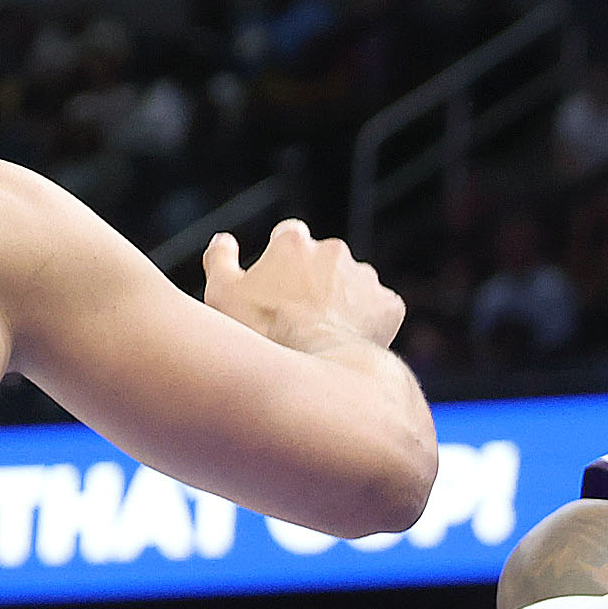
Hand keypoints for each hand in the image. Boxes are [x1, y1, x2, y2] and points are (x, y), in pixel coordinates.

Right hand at [204, 218, 405, 353]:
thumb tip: (223, 240)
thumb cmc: (261, 333)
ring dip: (341, 300)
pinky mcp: (389, 304)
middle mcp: (334, 250)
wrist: (313, 372)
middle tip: (297, 315)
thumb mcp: (221, 294)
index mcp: (294, 242)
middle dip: (313, 280)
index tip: (277, 283)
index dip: (282, 260)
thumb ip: (219, 259)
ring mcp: (365, 277)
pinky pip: (379, 309)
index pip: (288, 236)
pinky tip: (347, 342)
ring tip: (322, 333)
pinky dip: (367, 322)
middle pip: (323, 260)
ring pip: (352, 284)